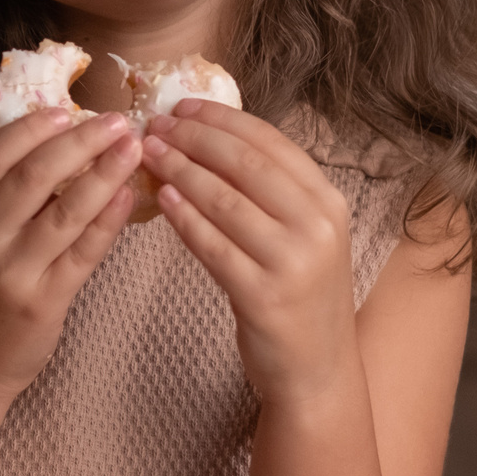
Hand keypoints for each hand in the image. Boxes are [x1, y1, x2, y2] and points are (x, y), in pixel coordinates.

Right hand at [0, 108, 139, 400]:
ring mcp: (11, 270)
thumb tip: (62, 137)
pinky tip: (129, 196)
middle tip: (117, 121)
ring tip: (133, 149)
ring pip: (64, 211)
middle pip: (33, 175)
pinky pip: (83, 251)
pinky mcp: (42, 300)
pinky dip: (109, 219)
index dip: (31, 128)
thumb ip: (3, 192)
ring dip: (104, 174)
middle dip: (80, 142)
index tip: (67, 110)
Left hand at [143, 105, 358, 402]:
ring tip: (148, 154)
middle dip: (195, 138)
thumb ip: (271, 191)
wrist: (318, 369)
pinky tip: (161, 198)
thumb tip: (209, 139)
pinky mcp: (264, 297)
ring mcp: (293, 262)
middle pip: (246, 164)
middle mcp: (317, 226)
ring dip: (180, 171)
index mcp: (328, 201)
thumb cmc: (300, 294)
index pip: (271, 142)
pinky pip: (213, 247)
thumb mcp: (303, 234)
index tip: (182, 106)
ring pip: (225, 201)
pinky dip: (184, 218)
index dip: (223, 120)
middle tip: (155, 125)